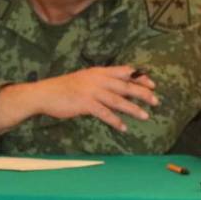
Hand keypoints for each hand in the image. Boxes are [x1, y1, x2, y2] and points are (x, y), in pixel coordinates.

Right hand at [0, 65, 157, 136]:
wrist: (44, 94)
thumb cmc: (65, 88)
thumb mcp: (85, 78)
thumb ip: (100, 80)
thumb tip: (117, 86)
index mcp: (99, 72)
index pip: (125, 72)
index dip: (140, 78)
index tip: (153, 84)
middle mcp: (98, 79)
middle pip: (125, 86)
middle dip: (143, 93)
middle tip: (156, 101)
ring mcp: (92, 91)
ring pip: (118, 100)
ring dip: (133, 109)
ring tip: (145, 116)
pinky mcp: (85, 104)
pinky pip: (104, 113)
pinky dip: (116, 121)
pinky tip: (124, 127)